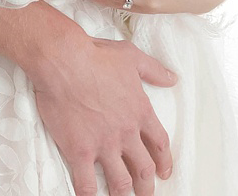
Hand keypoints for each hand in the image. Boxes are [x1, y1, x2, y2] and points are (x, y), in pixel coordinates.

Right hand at [26, 33, 175, 195]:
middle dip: (147, 186)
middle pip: (143, 169)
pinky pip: (86, 183)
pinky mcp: (79, 151)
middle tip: (146, 194)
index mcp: (140, 112)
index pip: (159, 143)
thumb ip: (155, 71)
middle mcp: (126, 133)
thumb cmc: (96, 56)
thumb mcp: (132, 58)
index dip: (164, 161)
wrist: (64, 61)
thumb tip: (173, 78)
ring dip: (123, 195)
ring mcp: (104, 144)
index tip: (164, 172)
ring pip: (120, 181)